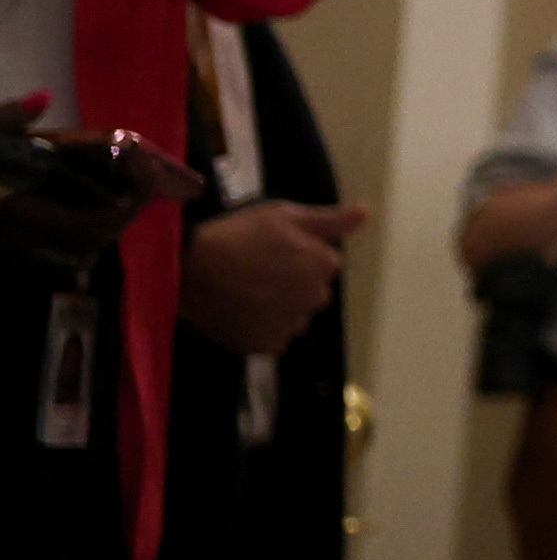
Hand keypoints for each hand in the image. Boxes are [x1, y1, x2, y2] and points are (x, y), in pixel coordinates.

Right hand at [177, 198, 368, 353]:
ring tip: (245, 292)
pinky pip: (273, 338)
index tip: (271, 251)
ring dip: (277, 309)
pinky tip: (241, 312)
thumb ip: (330, 220)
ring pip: (292, 317)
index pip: (324, 264)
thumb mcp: (284, 216)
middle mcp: (315, 298)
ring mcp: (291, 325)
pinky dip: (260, 329)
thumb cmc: (237, 236)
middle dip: (291, 284)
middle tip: (255, 272)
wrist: (188, 270)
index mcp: (324, 265)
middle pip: (310, 293)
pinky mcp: (267, 345)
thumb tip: (366, 214)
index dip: (298, 256)